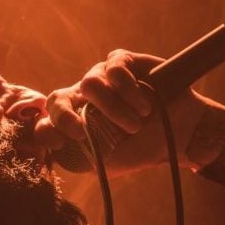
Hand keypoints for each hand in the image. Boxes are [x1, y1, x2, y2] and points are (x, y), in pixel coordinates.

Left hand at [37, 49, 212, 174]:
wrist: (177, 136)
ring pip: (90, 83)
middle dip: (65, 116)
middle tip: (82, 131)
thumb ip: (78, 157)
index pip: (47, 122)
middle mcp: (83, 98)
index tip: (59, 143)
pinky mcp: (122, 61)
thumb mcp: (106, 162)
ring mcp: (101, 77)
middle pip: (57, 98)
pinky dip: (127, 88)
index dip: (47, 130)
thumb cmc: (138, 149)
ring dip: (113, 108)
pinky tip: (144, 105)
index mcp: (74, 122)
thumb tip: (55, 146)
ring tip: (136, 125)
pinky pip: (114, 67)